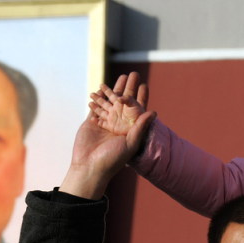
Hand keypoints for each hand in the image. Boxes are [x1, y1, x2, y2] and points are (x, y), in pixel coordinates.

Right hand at [61, 73, 155, 199]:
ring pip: (110, 103)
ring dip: (113, 90)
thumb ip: (140, 127)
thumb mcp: (130, 144)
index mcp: (129, 130)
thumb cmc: (112, 160)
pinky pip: (96, 108)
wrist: (89, 168)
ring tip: (119, 76)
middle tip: (133, 73)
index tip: (144, 85)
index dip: (141, 97)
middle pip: (124, 103)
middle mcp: (118, 125)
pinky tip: (101, 87)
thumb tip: (154, 112)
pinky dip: (98, 98)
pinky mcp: (91, 123)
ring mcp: (105, 123)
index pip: (137, 110)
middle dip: (128, 88)